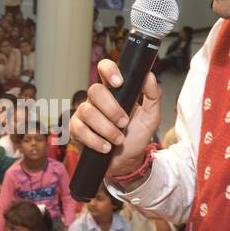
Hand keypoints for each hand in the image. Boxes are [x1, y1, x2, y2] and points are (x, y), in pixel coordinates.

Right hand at [69, 59, 161, 176]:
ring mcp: (84, 113)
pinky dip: (96, 141)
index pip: (105, 69)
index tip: (119, 82)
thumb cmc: (137, 136)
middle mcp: (96, 99)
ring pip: (88, 112)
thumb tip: (149, 76)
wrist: (127, 162)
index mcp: (113, 91)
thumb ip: (153, 95)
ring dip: (107, 129)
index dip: (109, 70)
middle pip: (95, 91)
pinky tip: (106, 147)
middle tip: (124, 123)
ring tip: (118, 139)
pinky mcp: (76, 130)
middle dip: (112, 109)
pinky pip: (80, 130)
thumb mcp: (151, 116)